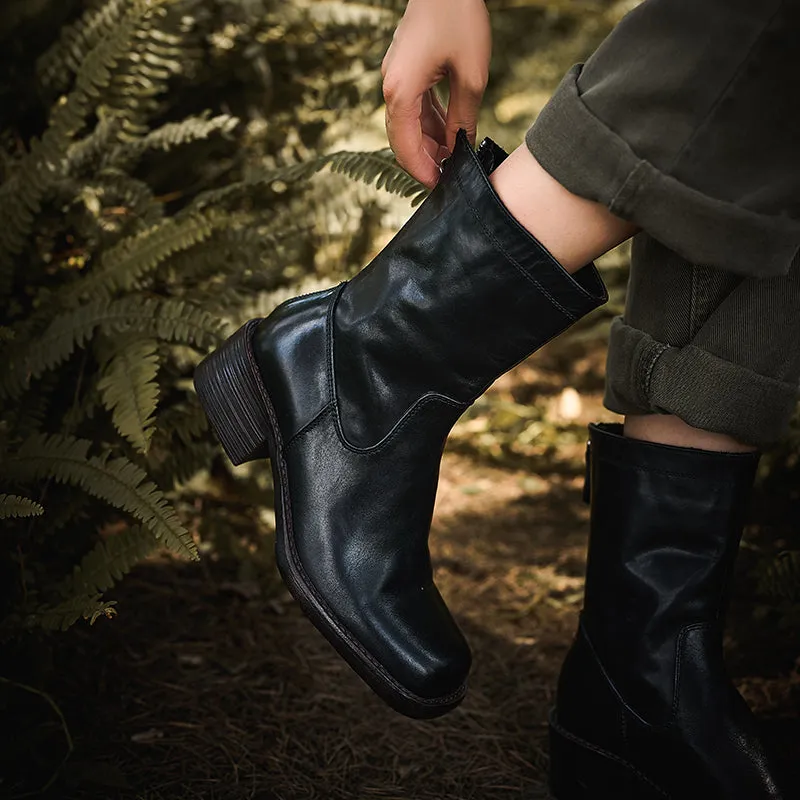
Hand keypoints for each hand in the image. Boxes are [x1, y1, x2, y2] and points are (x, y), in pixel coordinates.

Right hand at [381, 0, 490, 188]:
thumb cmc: (459, 18)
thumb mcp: (471, 76)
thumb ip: (463, 118)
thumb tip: (461, 148)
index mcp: (401, 91)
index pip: (405, 145)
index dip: (421, 170)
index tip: (438, 187)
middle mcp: (392, 86)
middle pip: (401, 137)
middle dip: (423, 160)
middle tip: (446, 177)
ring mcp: (396, 76)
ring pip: (407, 123)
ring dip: (427, 142)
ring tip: (451, 157)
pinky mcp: (405, 68)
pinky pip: (413, 105)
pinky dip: (428, 122)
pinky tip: (447, 133)